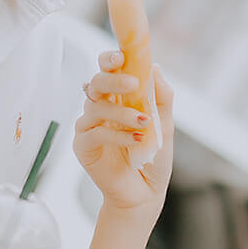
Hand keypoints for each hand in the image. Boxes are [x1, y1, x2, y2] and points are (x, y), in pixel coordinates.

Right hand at [74, 52, 173, 214]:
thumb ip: (161, 96)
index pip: (107, 69)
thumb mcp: (164, 123)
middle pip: (96, 82)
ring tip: (144, 123)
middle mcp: (100, 107)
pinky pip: (95, 133)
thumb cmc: (152, 157)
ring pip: (96, 106)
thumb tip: (154, 66)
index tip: (121, 55)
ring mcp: (89, 126)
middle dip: (113, 78)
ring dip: (122, 112)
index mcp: (117, 97)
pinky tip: (136, 140)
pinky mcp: (83, 146)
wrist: (145, 192)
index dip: (110, 59)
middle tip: (133, 83)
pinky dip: (117, 134)